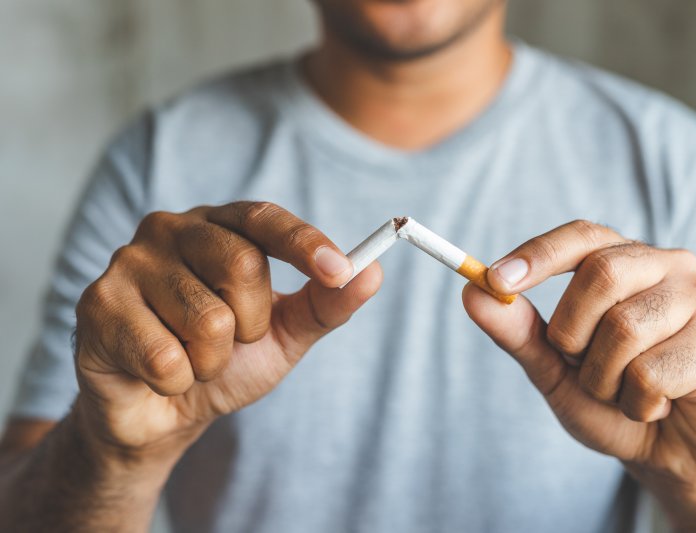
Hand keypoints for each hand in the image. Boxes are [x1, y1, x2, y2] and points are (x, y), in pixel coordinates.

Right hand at [74, 202, 381, 463]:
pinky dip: (177, 381)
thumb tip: (373, 271)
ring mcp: (128, 263)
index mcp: (219, 227)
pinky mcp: (97, 305)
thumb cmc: (225, 360)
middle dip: (251, 324)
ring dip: (212, 360)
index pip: (264, 218)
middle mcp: (170, 230)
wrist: (163, 413)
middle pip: (242, 264)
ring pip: (207, 319)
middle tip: (230, 341)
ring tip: (191, 358)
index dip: (305, 243)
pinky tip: (157, 373)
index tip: (340, 271)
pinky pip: (165, 357)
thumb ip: (327, 303)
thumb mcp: (285, 332)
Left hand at [463, 220, 695, 485]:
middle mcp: (669, 267)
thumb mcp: (553, 367)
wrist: (668, 453)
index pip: (582, 236)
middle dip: (571, 332)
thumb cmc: (610, 398)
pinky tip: (654, 406)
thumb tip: (471, 292)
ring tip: (623, 391)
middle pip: (601, 274)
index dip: (538, 254)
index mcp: (627, 260)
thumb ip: (518, 331)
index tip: (494, 279)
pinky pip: (651, 373)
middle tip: (580, 363)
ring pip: (624, 329)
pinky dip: (635, 403)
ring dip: (602, 378)